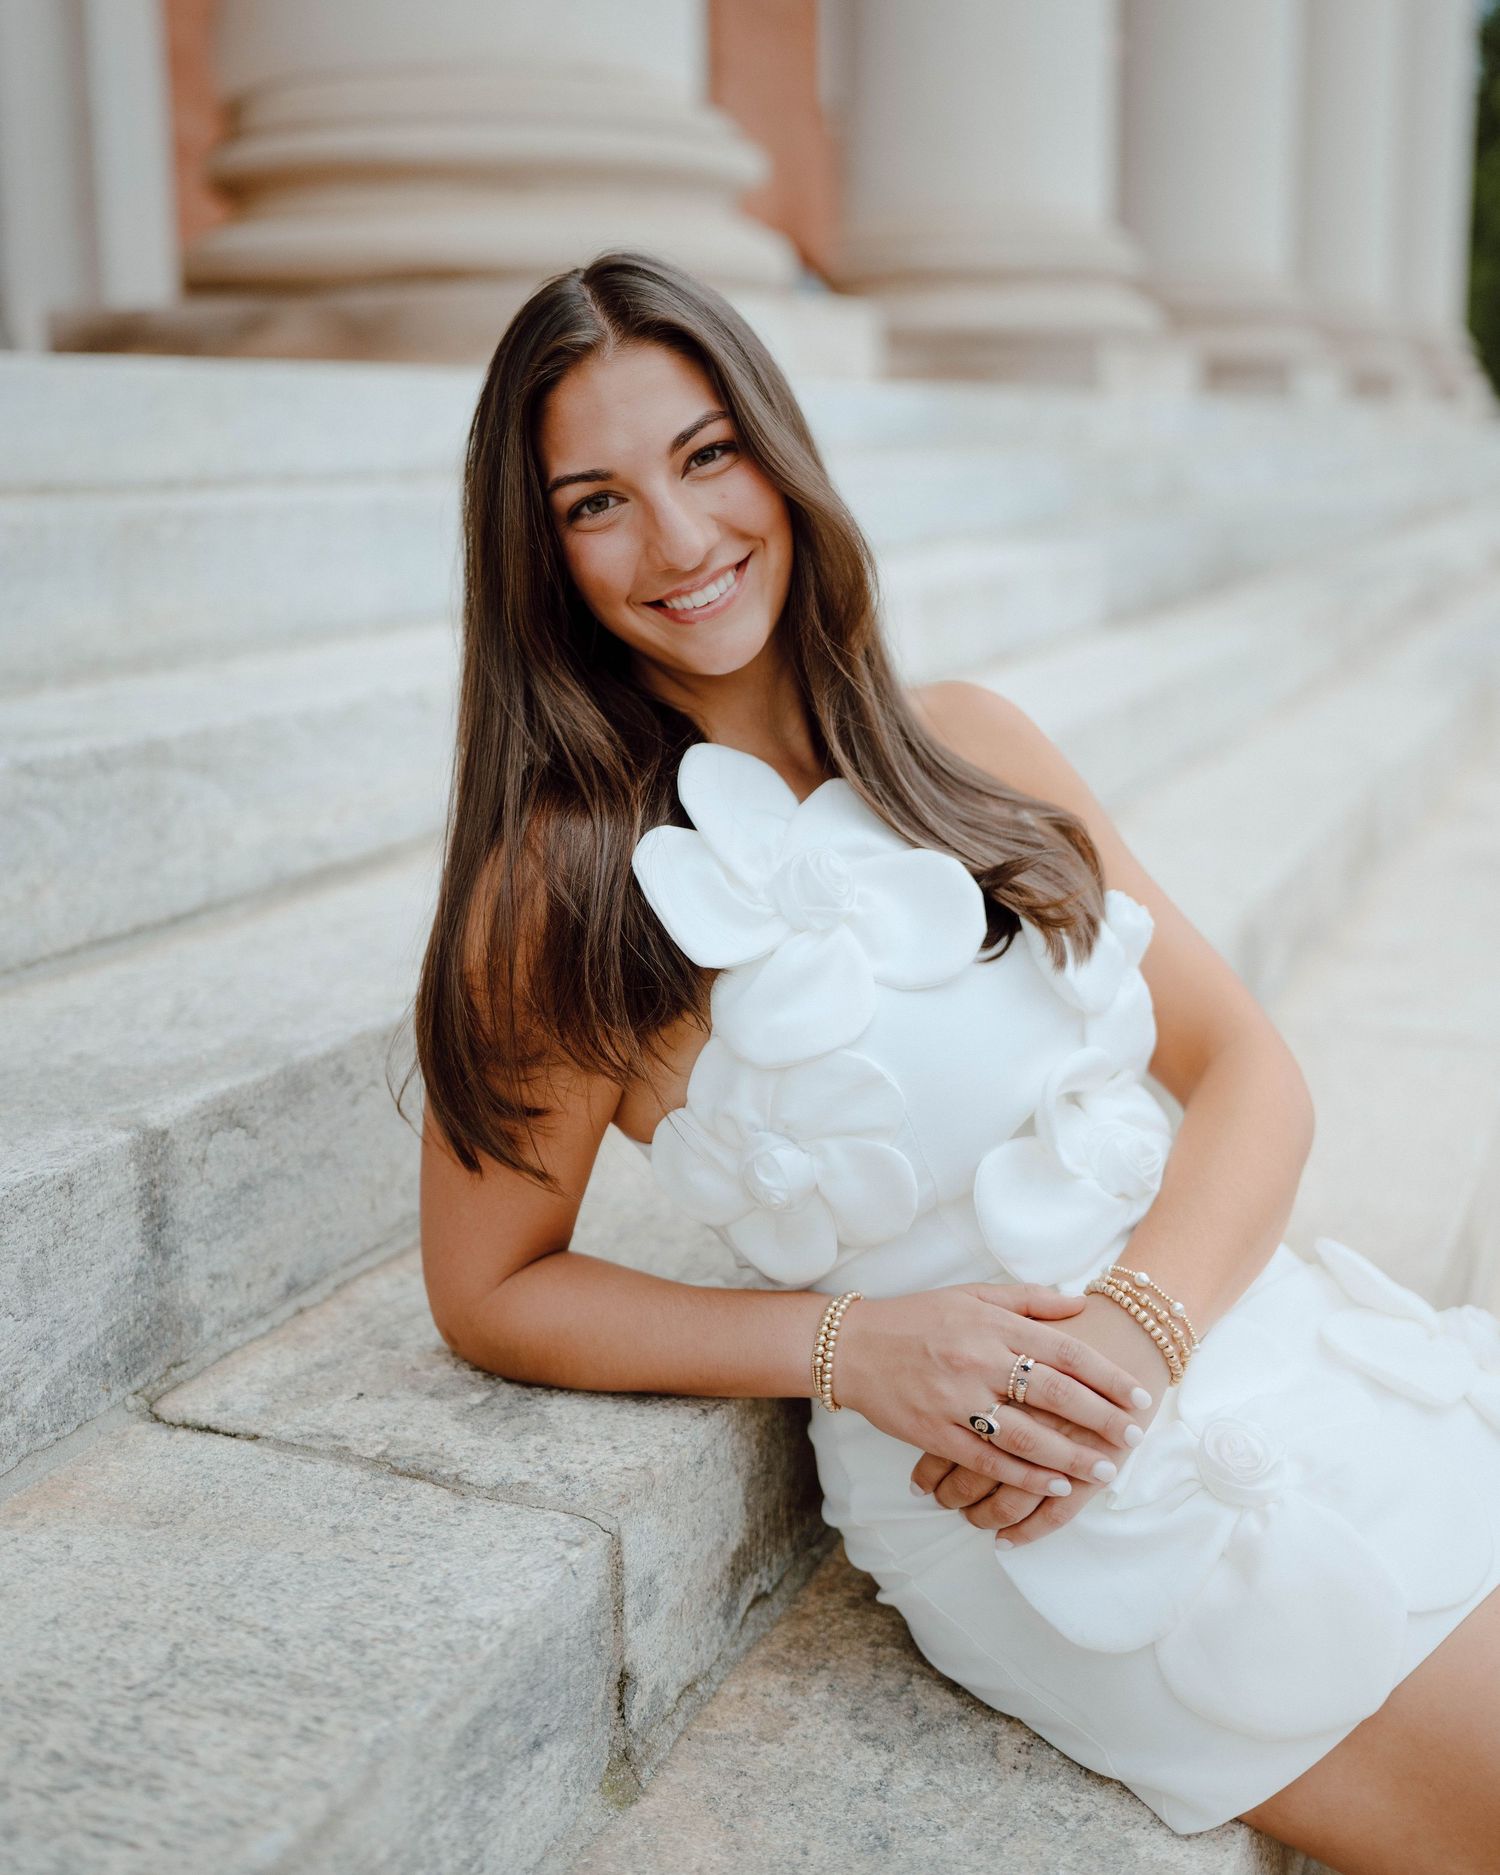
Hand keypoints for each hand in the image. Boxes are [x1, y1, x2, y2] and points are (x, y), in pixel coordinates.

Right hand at [832, 1283, 1153, 1499]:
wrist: (853, 1346)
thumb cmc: (918, 1318)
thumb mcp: (972, 1295)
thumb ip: (1028, 1300)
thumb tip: (1080, 1303)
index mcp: (992, 1324)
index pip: (1064, 1351)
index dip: (1107, 1376)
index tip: (1139, 1395)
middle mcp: (978, 1360)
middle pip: (1054, 1394)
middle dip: (1102, 1419)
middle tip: (1136, 1436)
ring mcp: (956, 1399)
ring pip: (1026, 1434)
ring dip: (1072, 1456)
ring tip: (1106, 1470)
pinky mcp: (935, 1432)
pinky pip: (988, 1460)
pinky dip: (1025, 1475)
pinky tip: (1056, 1485)